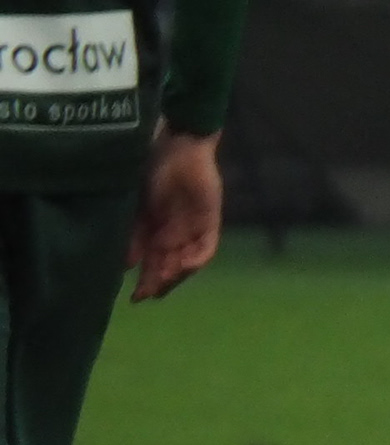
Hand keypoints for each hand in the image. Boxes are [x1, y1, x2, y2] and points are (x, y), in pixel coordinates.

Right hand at [127, 128, 223, 300]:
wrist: (176, 147)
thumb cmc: (150, 170)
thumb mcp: (135, 207)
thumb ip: (132, 235)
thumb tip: (125, 266)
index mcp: (154, 231)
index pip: (152, 263)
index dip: (145, 282)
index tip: (133, 298)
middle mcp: (174, 233)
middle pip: (169, 267)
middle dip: (158, 283)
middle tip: (145, 296)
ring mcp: (193, 228)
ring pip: (188, 261)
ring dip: (175, 275)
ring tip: (161, 283)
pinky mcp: (210, 220)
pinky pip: (207, 246)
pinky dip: (196, 259)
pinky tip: (184, 267)